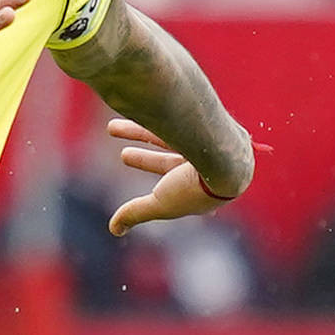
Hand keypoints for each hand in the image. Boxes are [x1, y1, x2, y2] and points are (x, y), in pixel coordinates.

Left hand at [104, 117, 241, 236]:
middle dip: (143, 157)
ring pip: (171, 135)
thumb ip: (137, 213)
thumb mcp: (161, 202)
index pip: (174, 185)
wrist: (225, 156)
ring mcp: (211, 143)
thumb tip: (114, 230)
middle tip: (122, 154)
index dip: (157, 182)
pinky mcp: (210, 121)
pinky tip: (140, 104)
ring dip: (139, 131)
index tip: (130, 161)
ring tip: (110, 128)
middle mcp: (207, 166)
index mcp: (201, 187)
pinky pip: (181, 116)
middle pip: (168, 159)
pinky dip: (159, 113)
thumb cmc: (195, 186)